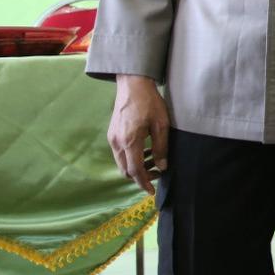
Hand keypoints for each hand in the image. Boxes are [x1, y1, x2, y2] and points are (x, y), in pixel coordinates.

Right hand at [107, 75, 168, 194]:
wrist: (132, 84)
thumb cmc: (150, 102)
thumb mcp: (161, 125)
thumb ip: (161, 148)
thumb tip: (162, 167)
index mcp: (130, 141)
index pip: (135, 171)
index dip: (144, 183)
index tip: (152, 191)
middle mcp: (117, 142)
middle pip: (126, 170)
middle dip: (141, 177)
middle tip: (157, 173)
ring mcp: (112, 138)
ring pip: (122, 162)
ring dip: (136, 167)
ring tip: (154, 161)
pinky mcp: (112, 134)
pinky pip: (120, 153)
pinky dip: (131, 157)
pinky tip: (145, 150)